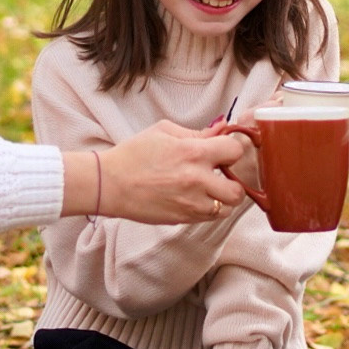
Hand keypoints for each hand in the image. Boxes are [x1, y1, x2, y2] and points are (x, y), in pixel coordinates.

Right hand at [71, 120, 250, 222]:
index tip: (223, 151)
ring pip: (227, 208)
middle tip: (222, 175)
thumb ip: (196, 133)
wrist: (110, 184)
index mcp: (193, 153)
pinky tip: (196, 198)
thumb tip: (221, 129)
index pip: (235, 151)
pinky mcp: (183, 219)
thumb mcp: (164, 132)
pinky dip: (209, 208)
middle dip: (234, 181)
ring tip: (210, 189)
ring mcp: (191, 203)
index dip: (231, 150)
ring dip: (223, 199)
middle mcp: (197, 180)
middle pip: (238, 189)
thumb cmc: (133, 154)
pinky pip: (210, 217)